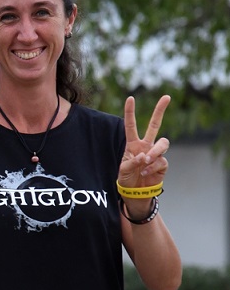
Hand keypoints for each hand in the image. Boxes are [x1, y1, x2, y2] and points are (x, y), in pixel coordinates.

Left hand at [119, 95, 170, 214]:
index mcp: (132, 144)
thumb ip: (132, 162)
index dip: (130, 112)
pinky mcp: (163, 163)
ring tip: (146, 161)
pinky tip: (145, 172)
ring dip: (155, 151)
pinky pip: (162, 161)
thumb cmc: (127, 179)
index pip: (131, 125)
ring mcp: (155, 153)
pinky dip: (153, 167)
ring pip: (163, 142)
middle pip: (155, 125)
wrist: (136, 192)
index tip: (131, 98)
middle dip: (160, 110)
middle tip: (166, 97)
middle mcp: (145, 145)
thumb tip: (145, 156)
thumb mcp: (123, 170)